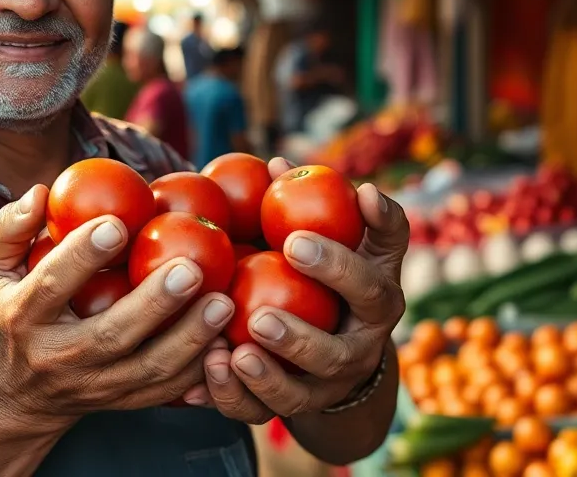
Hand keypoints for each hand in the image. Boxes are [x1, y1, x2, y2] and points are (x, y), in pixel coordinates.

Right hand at [0, 184, 235, 429]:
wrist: (23, 396)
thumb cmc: (15, 313)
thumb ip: (12, 228)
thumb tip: (42, 192)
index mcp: (24, 317)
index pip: (51, 285)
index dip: (83, 255)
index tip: (119, 223)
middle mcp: (60, 357)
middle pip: (111, 334)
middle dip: (154, 303)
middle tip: (191, 267)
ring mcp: (96, 386)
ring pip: (148, 368)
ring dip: (190, 337)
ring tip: (223, 302)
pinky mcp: (126, 401)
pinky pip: (168, 389)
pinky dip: (201, 368)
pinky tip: (228, 339)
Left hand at [200, 158, 406, 422]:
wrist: (344, 347)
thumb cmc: (339, 271)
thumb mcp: (350, 238)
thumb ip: (321, 203)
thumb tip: (280, 163)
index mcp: (377, 302)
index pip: (368, 286)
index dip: (337, 266)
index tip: (293, 240)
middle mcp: (358, 350)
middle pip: (335, 353)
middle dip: (299, 337)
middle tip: (259, 315)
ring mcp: (324, 386)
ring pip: (299, 395)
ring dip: (265, 378)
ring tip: (232, 353)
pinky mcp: (291, 408)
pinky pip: (258, 413)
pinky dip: (229, 397)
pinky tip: (198, 379)